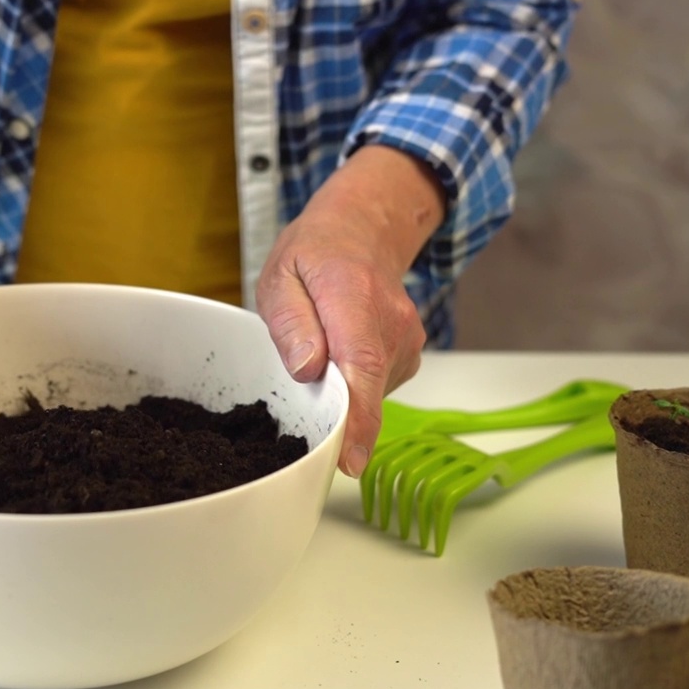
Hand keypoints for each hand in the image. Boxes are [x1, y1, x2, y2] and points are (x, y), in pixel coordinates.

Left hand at [256, 145, 443, 477]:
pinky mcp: (409, 355)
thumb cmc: (316, 253)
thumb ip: (291, 323)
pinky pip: (375, 386)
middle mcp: (389, 322)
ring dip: (338, 388)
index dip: (356, 418)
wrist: (364, 229)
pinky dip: (353, 382)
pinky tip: (340, 351)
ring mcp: (406, 340)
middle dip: (333, 413)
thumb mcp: (280, 276)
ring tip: (320, 346)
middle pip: (365, 389)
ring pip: (368, 391)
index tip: (348, 459)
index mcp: (352, 296)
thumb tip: (306, 369)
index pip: (360, 365)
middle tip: (303, 405)